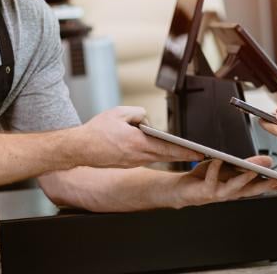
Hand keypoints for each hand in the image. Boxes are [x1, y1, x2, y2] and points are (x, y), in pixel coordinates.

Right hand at [77, 106, 202, 167]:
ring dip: (171, 156)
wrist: (79, 148)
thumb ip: (139, 114)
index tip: (198, 152)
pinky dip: (157, 156)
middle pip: (166, 156)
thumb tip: (147, 121)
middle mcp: (137, 155)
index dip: (185, 150)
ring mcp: (133, 162)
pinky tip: (162, 151)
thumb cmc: (96, 131)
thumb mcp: (119, 113)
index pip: (167, 147)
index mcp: (137, 143)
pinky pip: (147, 159)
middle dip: (183, 155)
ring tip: (184, 152)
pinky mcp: (127, 163)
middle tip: (198, 155)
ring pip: (157, 158)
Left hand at [171, 156, 276, 208]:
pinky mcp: (205, 192)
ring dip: (243, 180)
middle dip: (263, 185)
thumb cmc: (207, 177)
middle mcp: (230, 194)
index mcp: (238, 188)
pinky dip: (215, 169)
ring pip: (233, 188)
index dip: (273, 186)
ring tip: (252, 169)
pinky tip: (218, 159)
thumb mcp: (230, 168)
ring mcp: (218, 194)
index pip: (259, 187)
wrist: (183, 189)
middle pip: (250, 190)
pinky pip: (211, 180)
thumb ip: (247, 165)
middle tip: (276, 179)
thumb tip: (267, 161)